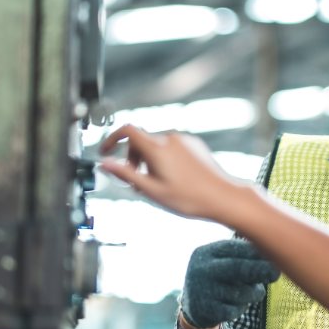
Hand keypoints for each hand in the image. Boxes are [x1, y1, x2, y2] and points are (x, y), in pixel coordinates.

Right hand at [99, 124, 243, 219]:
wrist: (223, 197)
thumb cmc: (190, 198)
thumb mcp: (152, 190)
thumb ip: (126, 174)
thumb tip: (105, 163)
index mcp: (157, 148)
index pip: (127, 131)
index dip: (111, 139)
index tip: (106, 152)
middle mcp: (170, 138)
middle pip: (140, 141)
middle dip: (133, 159)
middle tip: (138, 182)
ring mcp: (183, 140)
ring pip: (156, 144)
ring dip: (149, 160)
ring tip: (157, 183)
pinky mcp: (194, 144)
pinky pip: (171, 146)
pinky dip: (164, 158)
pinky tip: (173, 178)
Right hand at [180, 239, 279, 328]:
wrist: (193, 306)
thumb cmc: (219, 278)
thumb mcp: (222, 261)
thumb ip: (243, 257)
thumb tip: (273, 256)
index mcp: (207, 252)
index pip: (235, 248)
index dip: (257, 252)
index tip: (275, 255)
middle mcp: (202, 269)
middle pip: (238, 268)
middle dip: (260, 270)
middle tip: (276, 273)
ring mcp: (203, 291)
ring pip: (241, 293)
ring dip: (253, 293)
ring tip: (251, 292)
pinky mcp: (206, 311)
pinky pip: (235, 310)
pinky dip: (241, 308)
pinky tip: (235, 305)